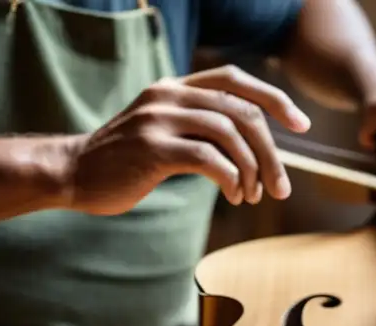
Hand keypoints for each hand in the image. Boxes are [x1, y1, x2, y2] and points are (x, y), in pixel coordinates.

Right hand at [63, 65, 309, 214]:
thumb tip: (254, 149)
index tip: (302, 124)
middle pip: (241, 111)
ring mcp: (158, 119)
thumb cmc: (126, 162)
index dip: (274, 98)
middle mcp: (168, 95)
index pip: (235, 79)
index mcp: (175, 88)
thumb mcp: (166, 134)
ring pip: (230, 134)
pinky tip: (234, 195)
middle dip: (271, 151)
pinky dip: (232, 179)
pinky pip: (209, 158)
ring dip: (253, 169)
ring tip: (252, 196)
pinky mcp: (152, 148)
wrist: (73, 174)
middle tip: (281, 187)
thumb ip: (201, 130)